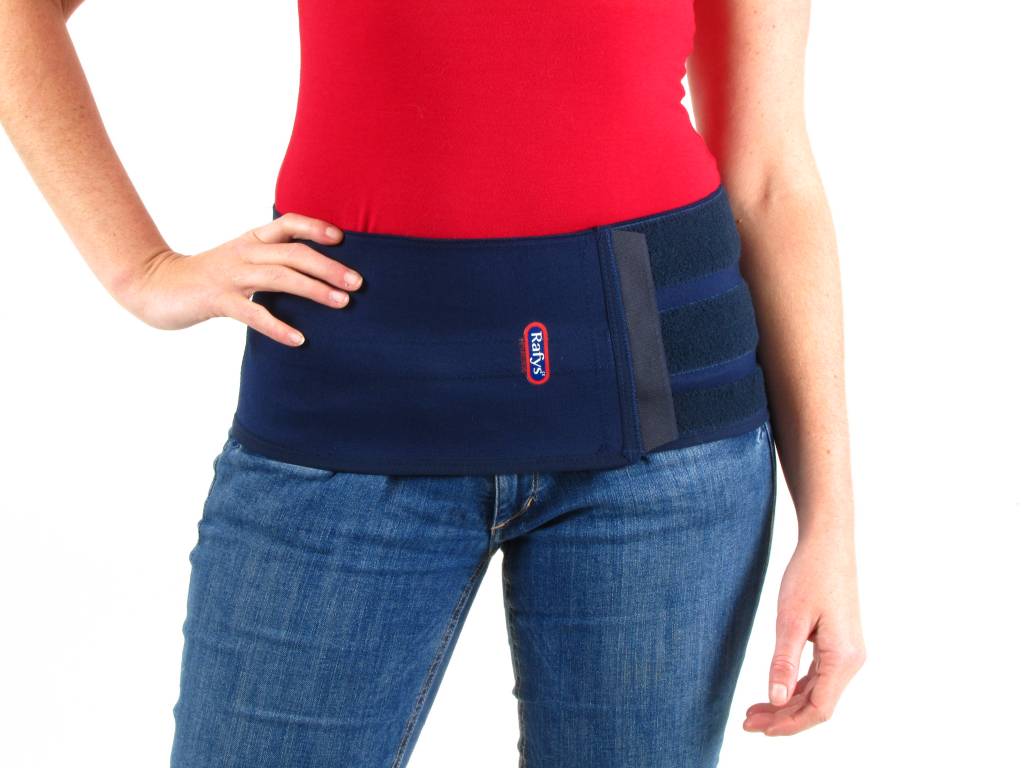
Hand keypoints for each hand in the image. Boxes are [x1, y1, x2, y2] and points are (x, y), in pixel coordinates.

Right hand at [117, 213, 362, 346]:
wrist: (156, 286)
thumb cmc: (208, 277)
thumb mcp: (242, 260)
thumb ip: (272, 262)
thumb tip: (317, 275)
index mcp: (252, 239)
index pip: (288, 224)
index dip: (315, 227)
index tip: (342, 238)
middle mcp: (245, 252)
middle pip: (293, 253)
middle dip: (329, 267)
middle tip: (358, 283)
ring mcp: (231, 275)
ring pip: (280, 278)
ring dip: (314, 290)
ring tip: (342, 303)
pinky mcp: (218, 300)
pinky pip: (253, 313)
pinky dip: (278, 326)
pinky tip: (299, 339)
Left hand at [743, 530, 865, 735]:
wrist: (827, 544)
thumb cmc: (809, 575)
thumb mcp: (790, 619)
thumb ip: (783, 662)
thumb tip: (776, 701)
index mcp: (843, 657)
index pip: (819, 709)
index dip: (790, 724)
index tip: (760, 729)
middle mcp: (851, 660)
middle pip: (817, 704)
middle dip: (783, 717)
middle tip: (747, 723)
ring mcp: (846, 653)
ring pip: (816, 692)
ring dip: (787, 705)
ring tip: (753, 713)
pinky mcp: (838, 644)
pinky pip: (817, 676)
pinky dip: (794, 687)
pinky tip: (773, 692)